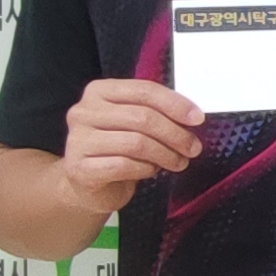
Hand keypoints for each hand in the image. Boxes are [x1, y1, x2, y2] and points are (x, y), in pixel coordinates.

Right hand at [57, 79, 204, 210]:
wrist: (88, 185)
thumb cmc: (116, 150)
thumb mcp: (134, 125)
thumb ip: (156, 113)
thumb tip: (192, 116)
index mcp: (99, 92)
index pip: (144, 90)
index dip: (175, 104)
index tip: (197, 119)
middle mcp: (84, 112)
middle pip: (143, 117)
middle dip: (175, 134)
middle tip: (193, 148)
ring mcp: (78, 140)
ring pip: (136, 143)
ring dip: (166, 154)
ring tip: (179, 162)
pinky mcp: (80, 167)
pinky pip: (124, 165)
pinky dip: (146, 169)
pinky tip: (152, 171)